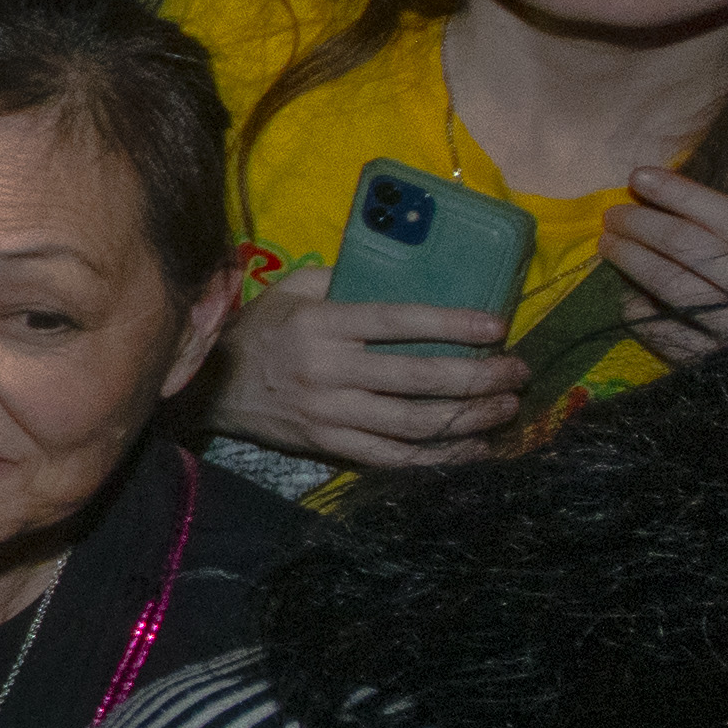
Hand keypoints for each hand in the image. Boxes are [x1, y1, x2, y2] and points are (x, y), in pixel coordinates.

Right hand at [209, 267, 526, 469]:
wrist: (211, 388)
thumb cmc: (260, 330)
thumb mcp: (289, 291)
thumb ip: (340, 279)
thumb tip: (401, 269)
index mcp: (320, 325)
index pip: (395, 321)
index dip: (449, 324)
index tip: (496, 326)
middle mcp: (327, 371)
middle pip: (416, 378)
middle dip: (477, 376)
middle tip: (517, 371)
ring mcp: (330, 414)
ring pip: (413, 422)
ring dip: (468, 418)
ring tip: (506, 407)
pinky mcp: (331, 446)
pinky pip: (395, 458)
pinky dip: (439, 456)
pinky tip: (474, 448)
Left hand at [600, 169, 727, 364]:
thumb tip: (699, 218)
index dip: (681, 194)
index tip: (641, 176)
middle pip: (692, 248)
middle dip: (644, 226)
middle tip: (613, 214)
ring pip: (675, 288)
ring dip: (634, 262)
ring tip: (609, 244)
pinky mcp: (725, 370)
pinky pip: (672, 338)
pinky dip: (642, 316)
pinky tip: (626, 301)